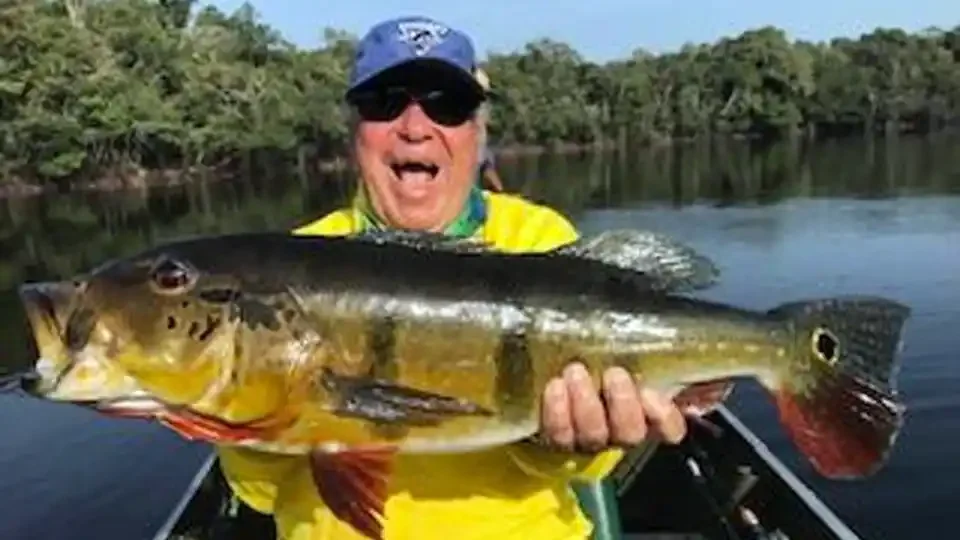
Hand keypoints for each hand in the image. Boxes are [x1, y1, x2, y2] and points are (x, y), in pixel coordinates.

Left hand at [538, 362, 686, 451]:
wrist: (558, 366)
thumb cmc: (610, 354)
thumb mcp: (644, 349)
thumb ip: (681, 363)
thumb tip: (710, 375)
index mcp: (649, 412)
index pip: (670, 428)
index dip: (664, 417)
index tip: (653, 394)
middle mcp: (621, 431)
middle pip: (630, 433)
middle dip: (624, 405)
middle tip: (614, 374)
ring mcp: (588, 437)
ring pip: (593, 435)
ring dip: (586, 405)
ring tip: (575, 372)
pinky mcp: (558, 435)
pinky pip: (558, 434)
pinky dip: (556, 412)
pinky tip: (555, 386)